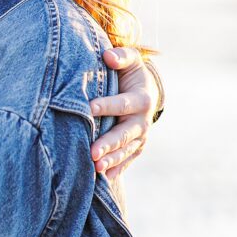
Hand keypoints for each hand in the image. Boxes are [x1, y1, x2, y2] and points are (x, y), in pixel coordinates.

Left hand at [89, 47, 158, 179]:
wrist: (147, 91)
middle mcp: (142, 121)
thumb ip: (120, 57)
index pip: (122, 104)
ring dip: (111, 161)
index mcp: (141, 99)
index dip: (106, 106)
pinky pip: (126, 161)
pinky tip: (104, 179)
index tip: (89, 108)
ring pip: (125, 151)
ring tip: (95, 168)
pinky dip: (116, 170)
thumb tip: (108, 56)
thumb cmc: (131, 73)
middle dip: (108, 143)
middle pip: (124, 134)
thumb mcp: (130, 60)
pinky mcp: (136, 148)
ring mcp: (140, 137)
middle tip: (92, 152)